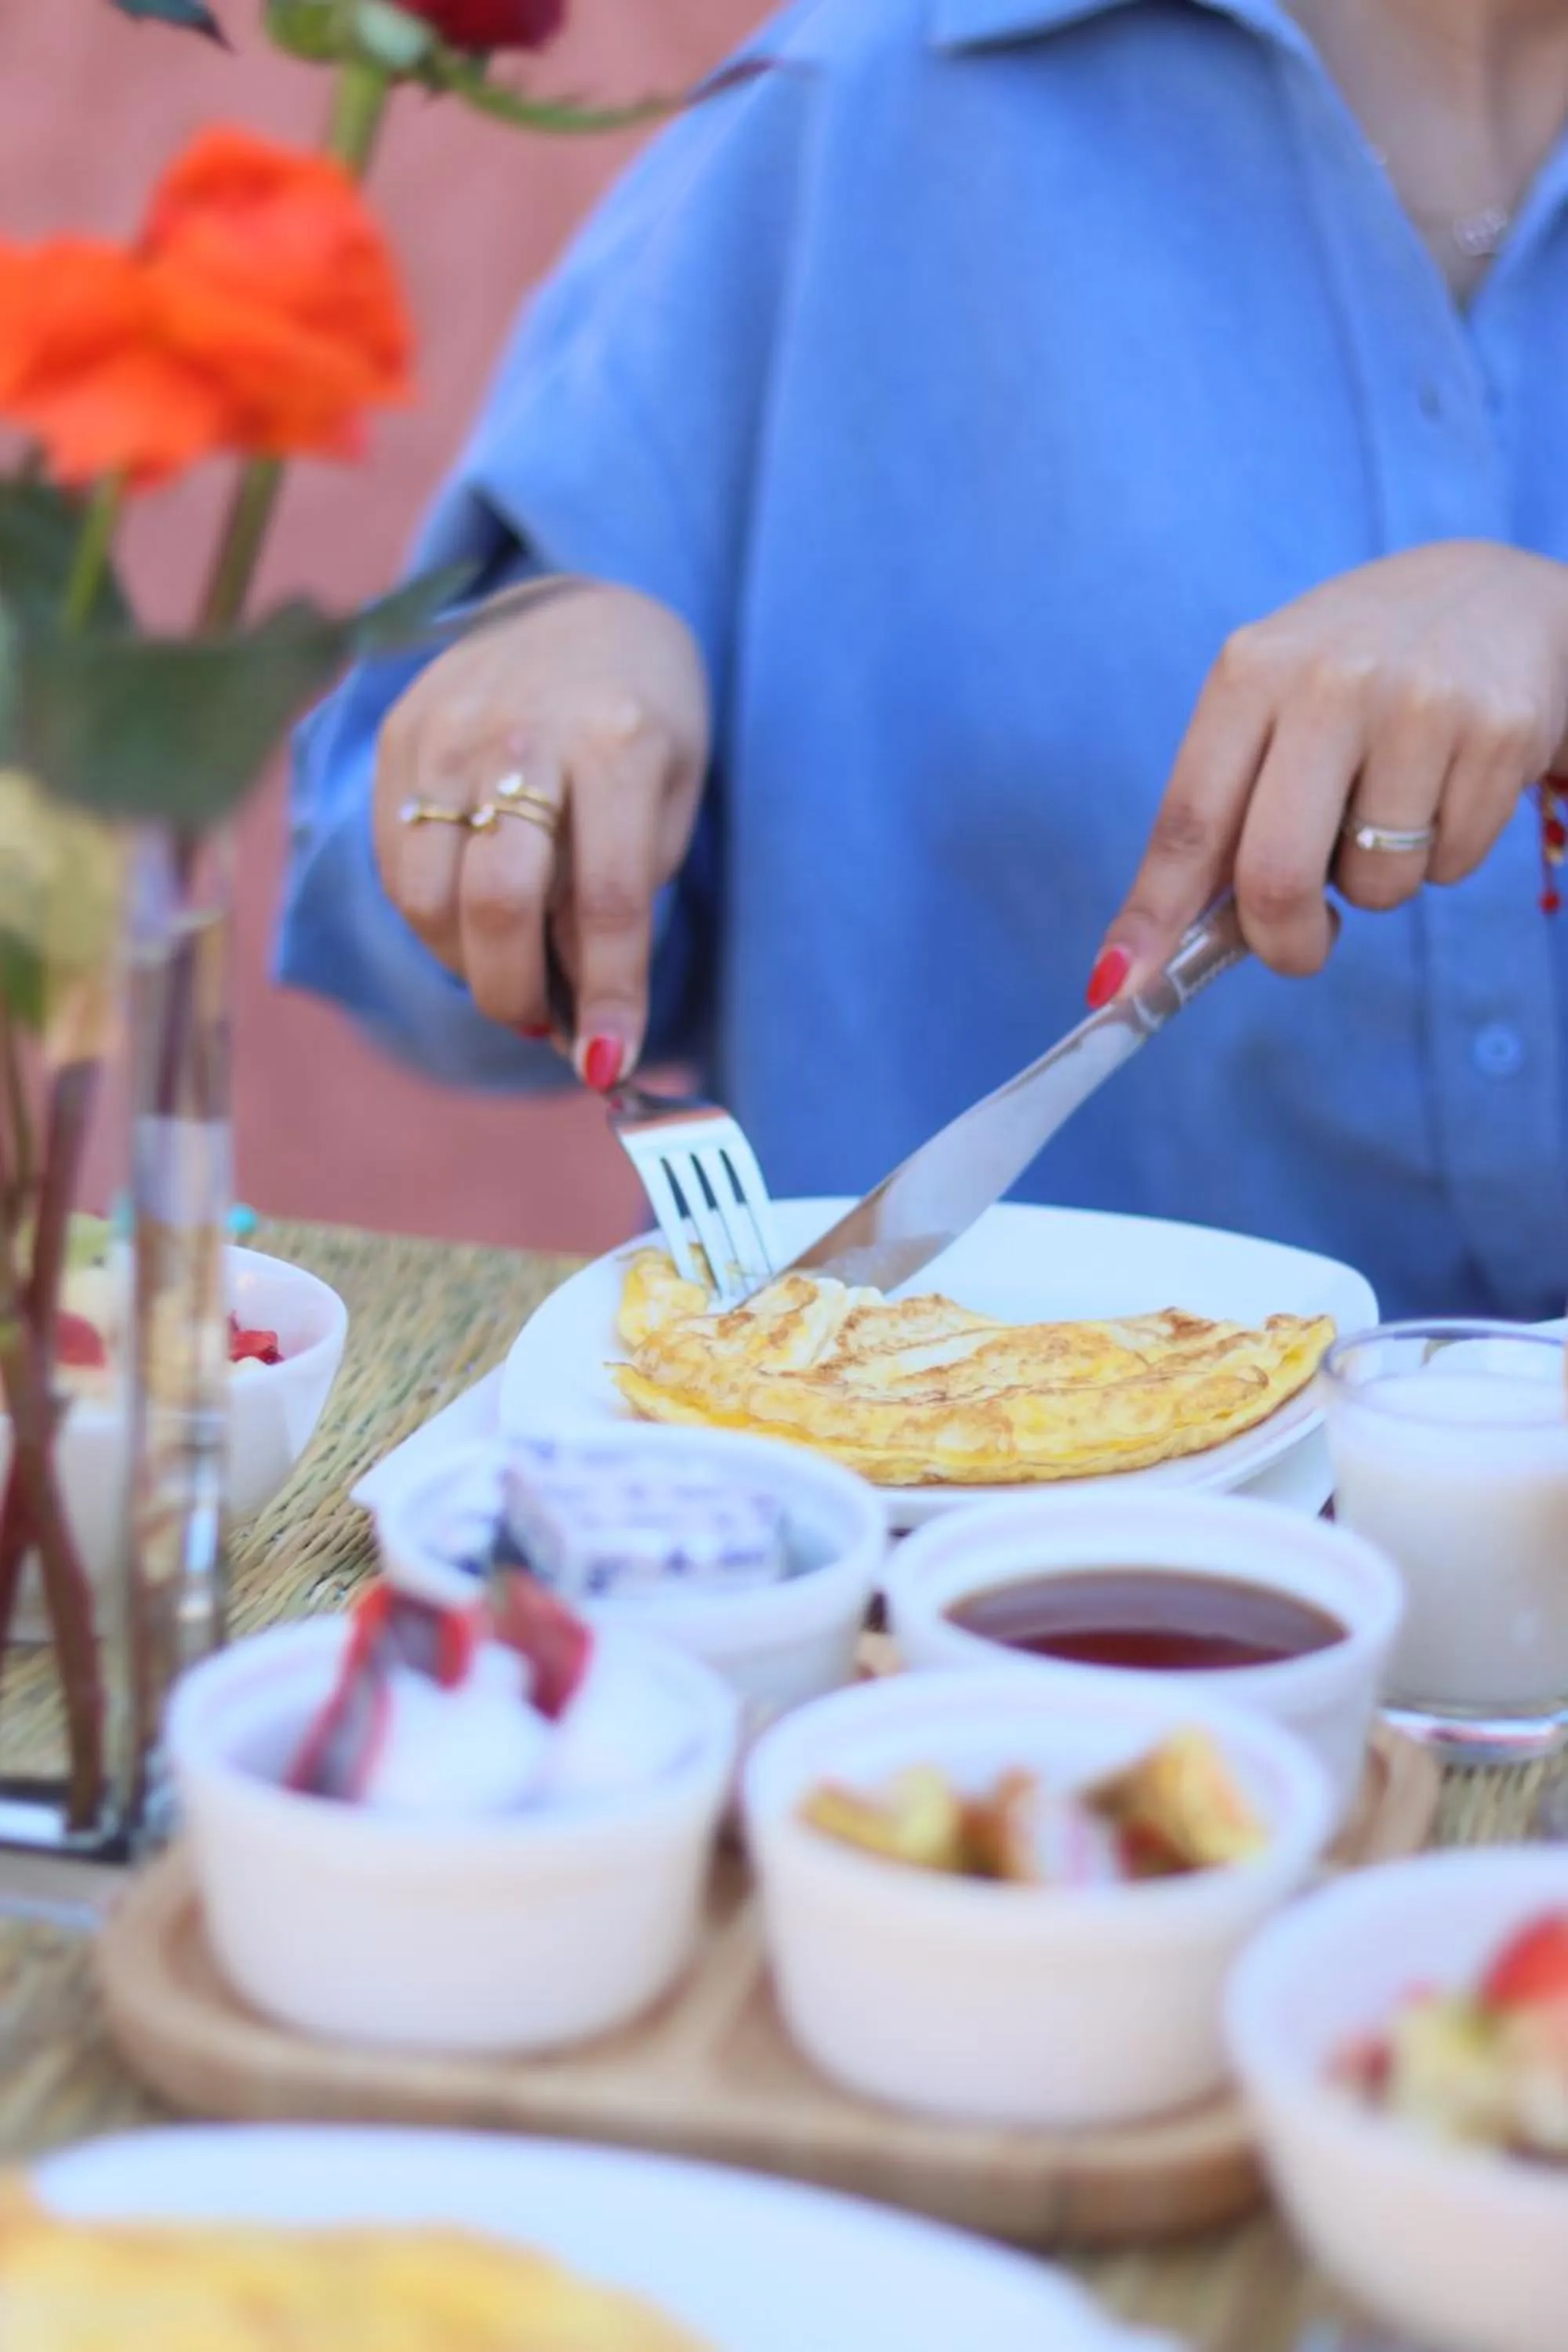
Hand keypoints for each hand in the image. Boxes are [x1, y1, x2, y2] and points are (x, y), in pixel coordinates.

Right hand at [372, 581, 708, 1086]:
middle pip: (497, 903)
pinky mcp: (399, 734)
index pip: (608, 899)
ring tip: (511, 968)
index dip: (609, 998)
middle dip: (518, 996)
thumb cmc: (644, 721)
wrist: (582, 607)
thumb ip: (625, 896)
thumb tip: (583, 1014)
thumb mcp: (669, 799)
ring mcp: (447, 730)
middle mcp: (522, 733)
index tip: (609, 1066)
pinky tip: (471, 914)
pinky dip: (433, 916)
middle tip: (545, 1026)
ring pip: (427, 895)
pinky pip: (395, 863)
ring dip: (468, 963)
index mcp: (618, 742)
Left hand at [1089, 542, 1567, 998]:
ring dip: (1374, 885)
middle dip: (1281, 943)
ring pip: (1374, 886)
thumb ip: (1223, 811)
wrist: (1496, 598)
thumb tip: (1157, 948)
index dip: (1152, 915)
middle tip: (1297, 948)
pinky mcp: (1499, 734)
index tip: (1118, 984)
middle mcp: (1330, 682)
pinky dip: (1442, 857)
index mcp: (1252, 672)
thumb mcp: (1274, 705)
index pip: (1189, 820)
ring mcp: (1420, 706)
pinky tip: (1445, 787)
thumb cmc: (1354, 678)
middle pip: (1276, 874)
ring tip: (1390, 810)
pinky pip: (1450, 866)